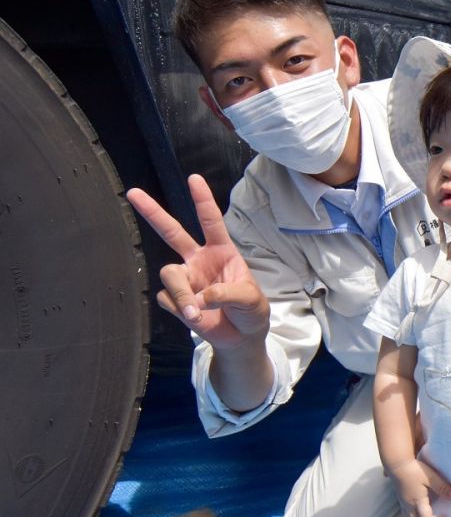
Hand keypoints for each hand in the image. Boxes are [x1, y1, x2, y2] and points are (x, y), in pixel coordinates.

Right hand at [126, 174, 269, 349]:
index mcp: (222, 252)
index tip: (194, 178)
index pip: (211, 221)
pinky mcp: (175, 300)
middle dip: (153, 212)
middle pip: (171, 232)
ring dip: (182, 294)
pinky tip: (195, 317)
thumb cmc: (251, 311)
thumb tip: (201, 297)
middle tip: (133, 192)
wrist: (241, 337)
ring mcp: (186, 279)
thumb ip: (228, 293)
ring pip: (169, 274)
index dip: (202, 200)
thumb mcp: (251, 300)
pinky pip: (168, 299)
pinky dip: (181, 310)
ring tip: (196, 312)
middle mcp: (199, 260)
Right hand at [387, 458, 450, 516]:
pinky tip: (420, 509)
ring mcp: (403, 503)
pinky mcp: (401, 500)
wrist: (397, 464)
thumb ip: (442, 487)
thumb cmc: (414, 470)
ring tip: (430, 516)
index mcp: (417, 502)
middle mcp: (409, 506)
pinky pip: (407, 514)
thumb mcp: (431, 477)